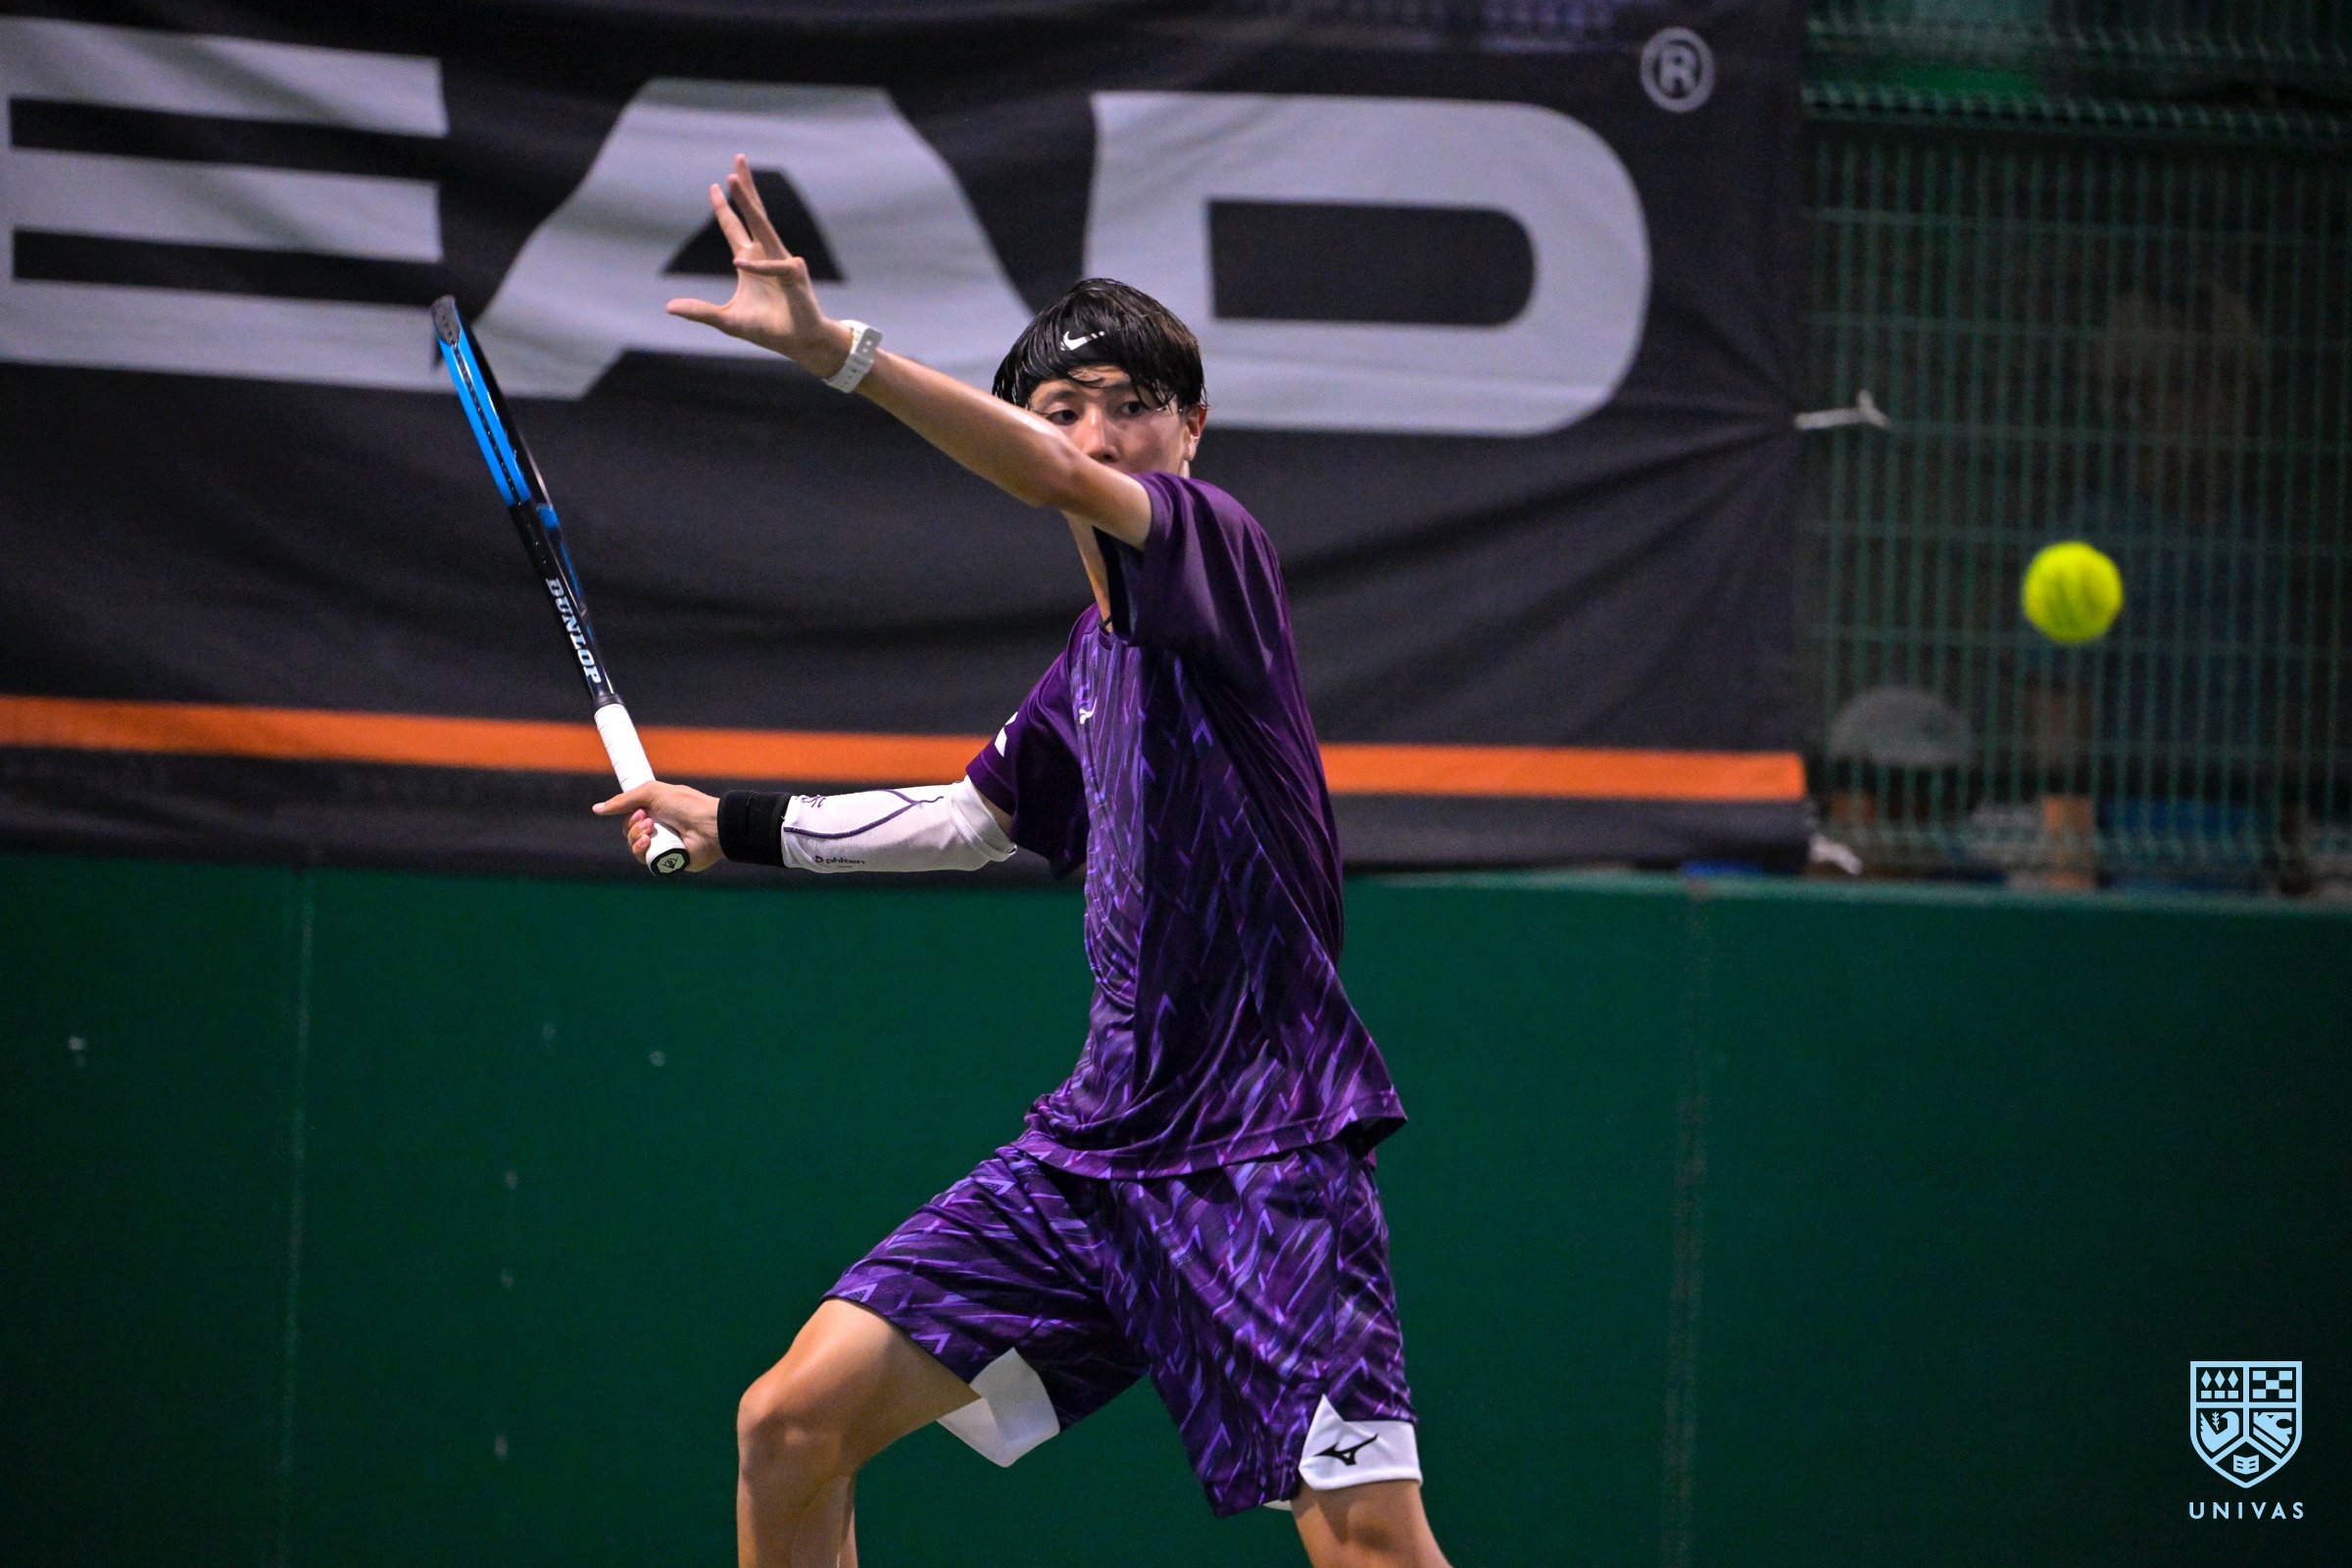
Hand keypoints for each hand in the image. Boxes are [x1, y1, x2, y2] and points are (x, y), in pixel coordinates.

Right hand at [593, 781, 723, 871]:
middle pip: (629, 832)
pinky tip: (649, 843)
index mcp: (657, 810)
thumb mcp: (653, 793)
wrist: (709, 827)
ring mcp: (663, 845)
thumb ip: (624, 800)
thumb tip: (597, 809)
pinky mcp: (667, 861)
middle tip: (648, 820)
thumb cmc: (686, 806)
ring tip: (651, 832)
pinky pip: (644, 860)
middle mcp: (659, 828)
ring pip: (634, 846)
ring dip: (636, 838)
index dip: (628, 814)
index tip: (638, 810)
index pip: (630, 815)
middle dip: (633, 826)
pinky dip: (642, 851)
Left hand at [664, 154, 846, 373]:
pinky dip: (757, 268)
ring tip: (734, 180)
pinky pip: (773, 267)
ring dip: (748, 203)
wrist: (800, 342)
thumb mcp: (727, 320)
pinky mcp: (794, 275)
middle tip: (737, 159)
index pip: (734, 227)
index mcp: (750, 260)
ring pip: (763, 226)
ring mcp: (782, 261)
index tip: (715, 185)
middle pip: (754, 213)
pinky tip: (739, 264)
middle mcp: (766, 254)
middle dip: (744, 187)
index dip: (724, 207)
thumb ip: (700, 311)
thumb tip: (668, 307)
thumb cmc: (769, 329)